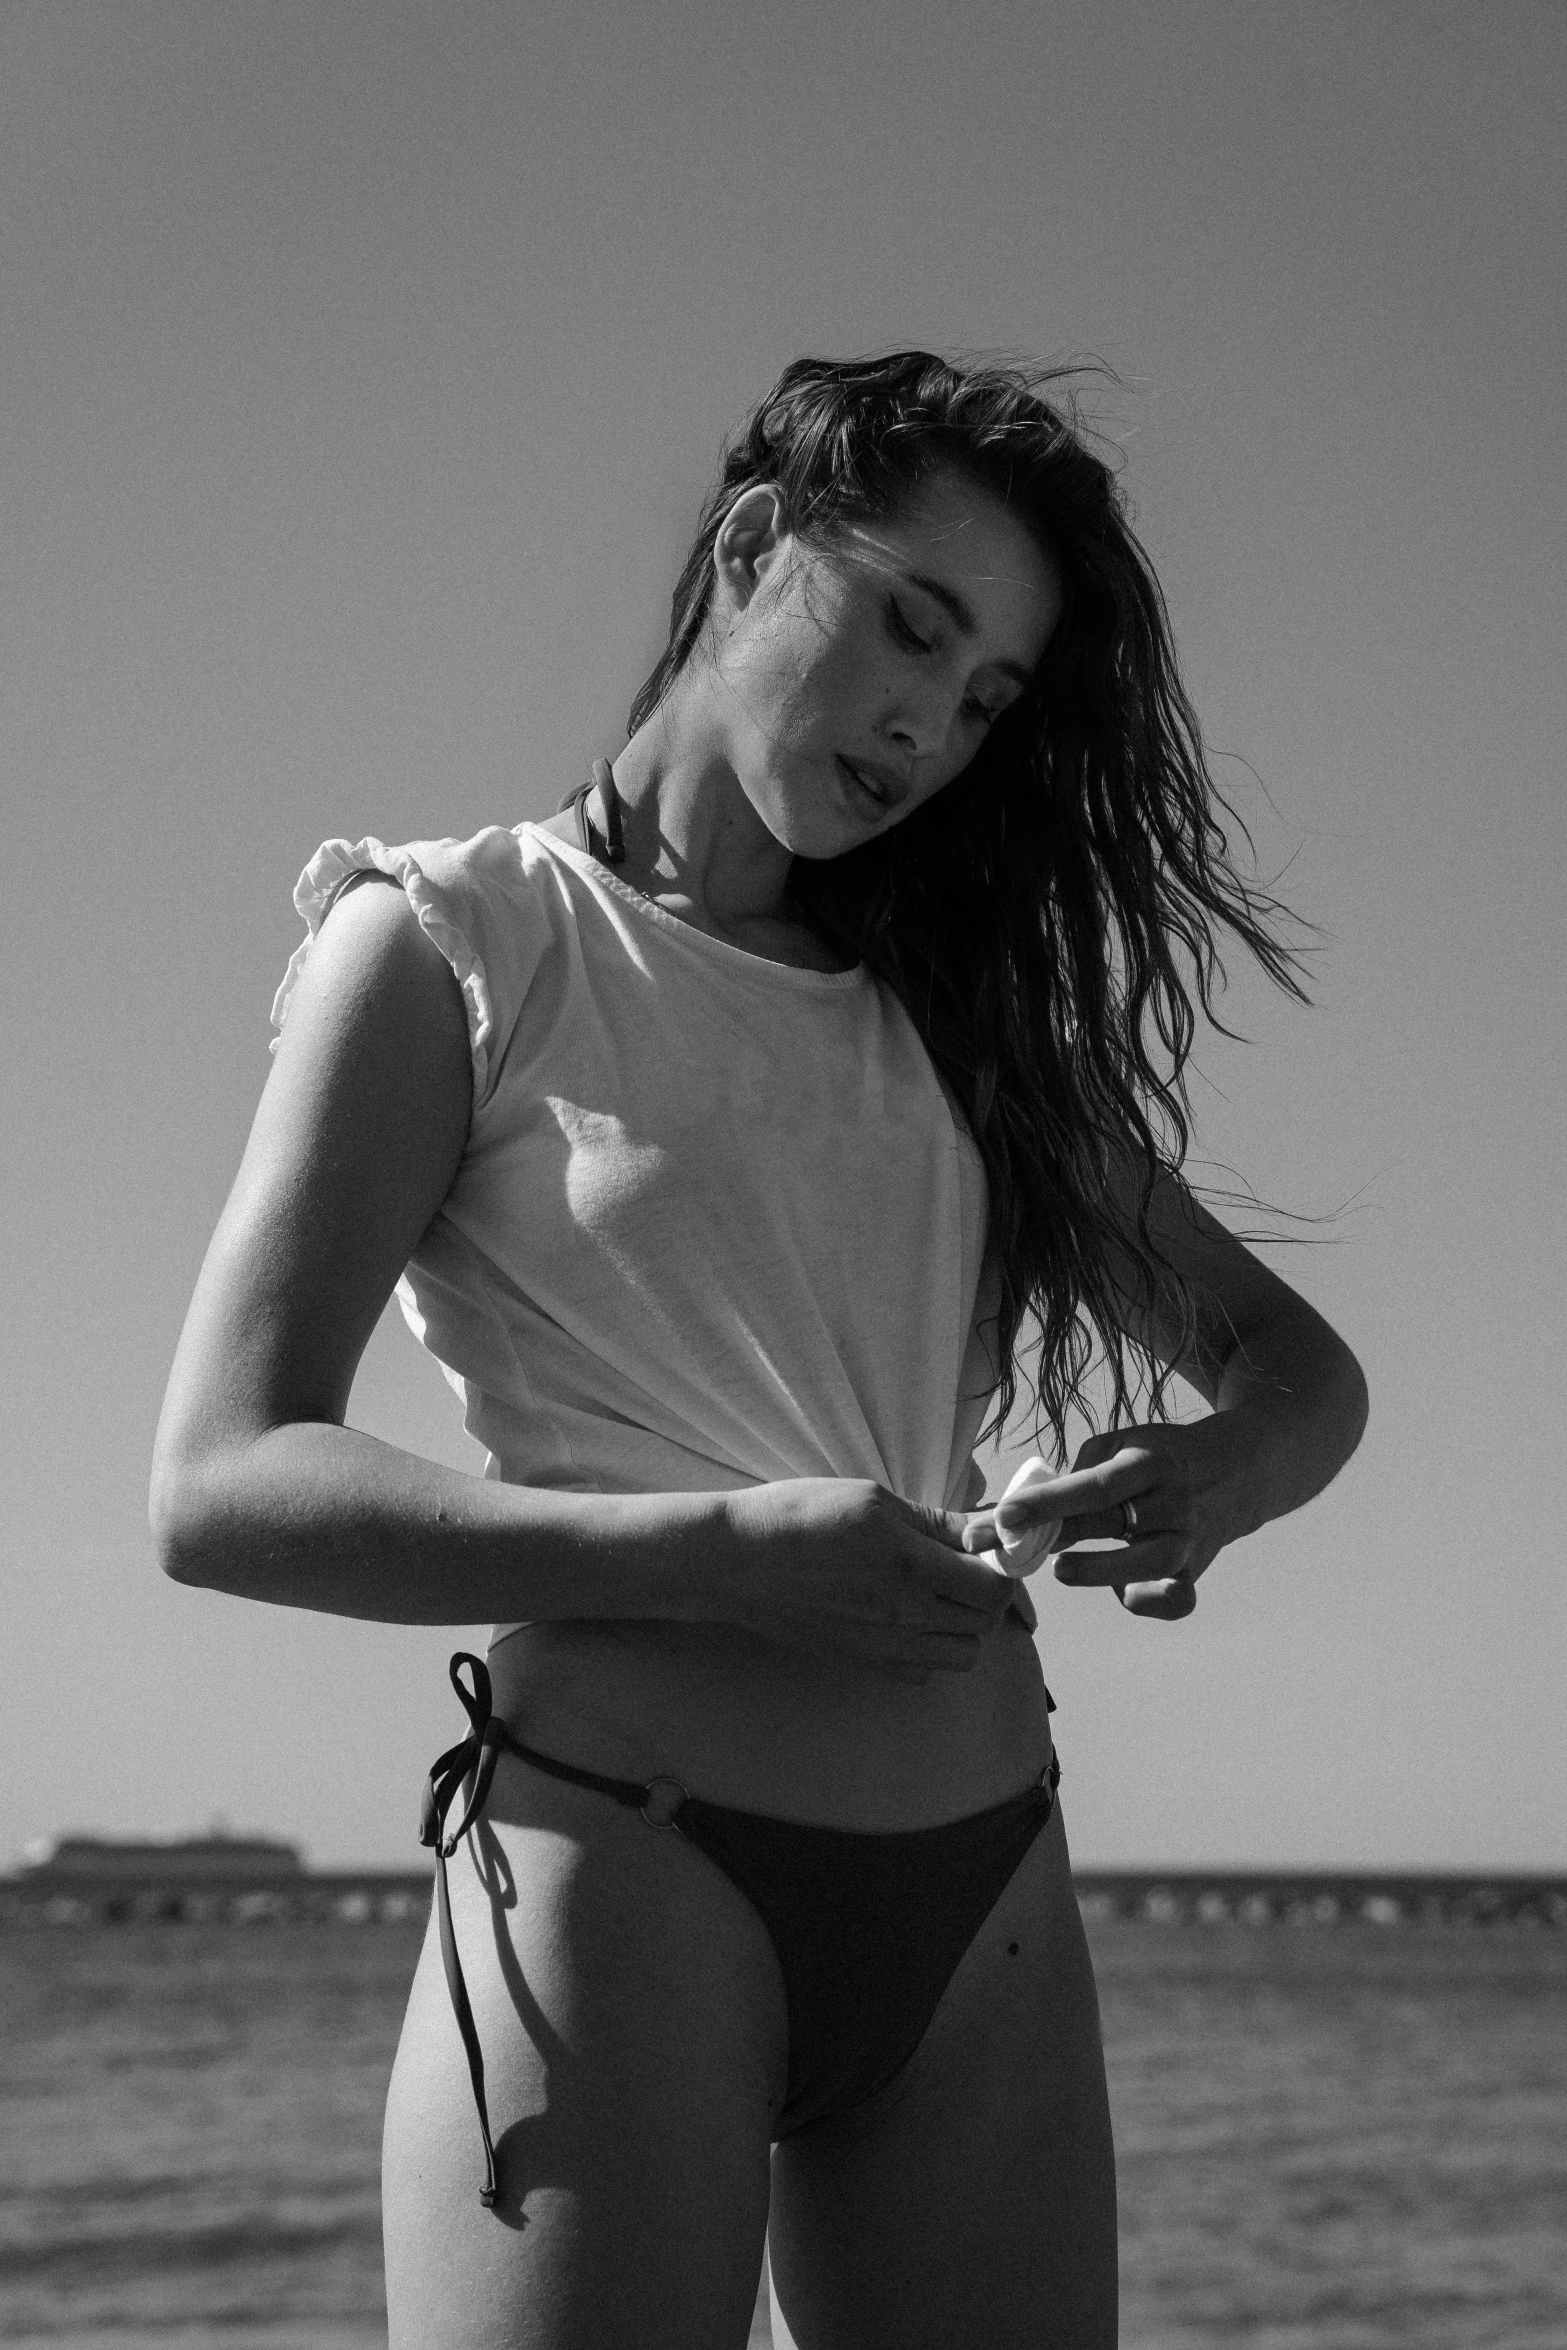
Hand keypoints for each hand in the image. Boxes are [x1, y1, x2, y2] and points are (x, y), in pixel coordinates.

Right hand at [720, 1478, 1015, 1680]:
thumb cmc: (800, 1515)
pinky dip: (928, 1652)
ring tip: (939, 1597)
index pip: (993, 1587)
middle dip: (987, 1595)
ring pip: (962, 1656)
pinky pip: (923, 1673)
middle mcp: (904, 1612)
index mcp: (910, 1563)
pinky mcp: (864, 1661)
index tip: (986, 1550)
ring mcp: (884, 1644)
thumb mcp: (872, 1498)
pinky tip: (907, 1620)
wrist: (737, 1561)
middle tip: (964, 1568)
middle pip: (984, 1623)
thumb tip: (986, 1529)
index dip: (1001, 1568)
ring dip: (963, 1628)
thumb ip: (935, 1521)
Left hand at [960, 1419, 1251, 1620]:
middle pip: (1112, 1523)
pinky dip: (1150, 1603)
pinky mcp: (1195, 1572)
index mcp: (1150, 1462)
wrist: (1235, 1472)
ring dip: (1100, 1571)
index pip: (1093, 1484)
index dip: (1047, 1501)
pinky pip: (1176, 1600)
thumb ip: (1077, 1472)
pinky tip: (1122, 1593)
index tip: (1004, 1514)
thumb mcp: (1121, 1443)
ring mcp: (1189, 1540)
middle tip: (1006, 1548)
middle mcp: (1173, 1502)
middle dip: (1051, 1537)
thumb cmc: (1158, 1458)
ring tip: (1061, 1570)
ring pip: (1149, 1566)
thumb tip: (1031, 1509)